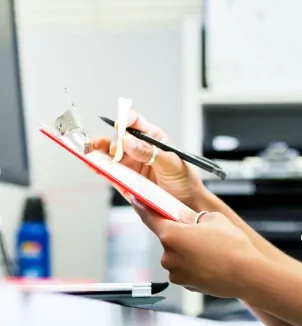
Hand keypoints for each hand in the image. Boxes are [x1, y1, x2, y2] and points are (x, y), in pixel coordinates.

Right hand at [89, 110, 208, 207]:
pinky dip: (98, 168)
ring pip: (109, 155)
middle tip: (113, 148)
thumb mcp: (171, 163)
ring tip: (90, 150)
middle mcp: (139, 150)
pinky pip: (108, 173)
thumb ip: (149, 152)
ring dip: (98, 151)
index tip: (120, 125)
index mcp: (153, 139)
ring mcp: (130, 165)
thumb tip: (128, 140)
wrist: (187, 205)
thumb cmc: (185, 180)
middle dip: (112, 140)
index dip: (125, 120)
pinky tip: (92, 164)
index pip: (135, 123)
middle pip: (118, 139)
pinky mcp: (124, 181)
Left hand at [132, 200, 264, 298]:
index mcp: (172, 235)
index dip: (142, 208)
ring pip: (178, 255)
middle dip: (181, 234)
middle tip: (203, 233)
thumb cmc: (233, 246)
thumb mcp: (215, 220)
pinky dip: (194, 266)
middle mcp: (168, 255)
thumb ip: (194, 217)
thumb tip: (185, 218)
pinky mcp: (184, 284)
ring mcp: (175, 272)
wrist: (247, 274)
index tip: (136, 201)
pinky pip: (185, 270)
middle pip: (169, 239)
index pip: (150, 218)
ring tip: (212, 251)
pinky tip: (212, 263)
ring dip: (188, 252)